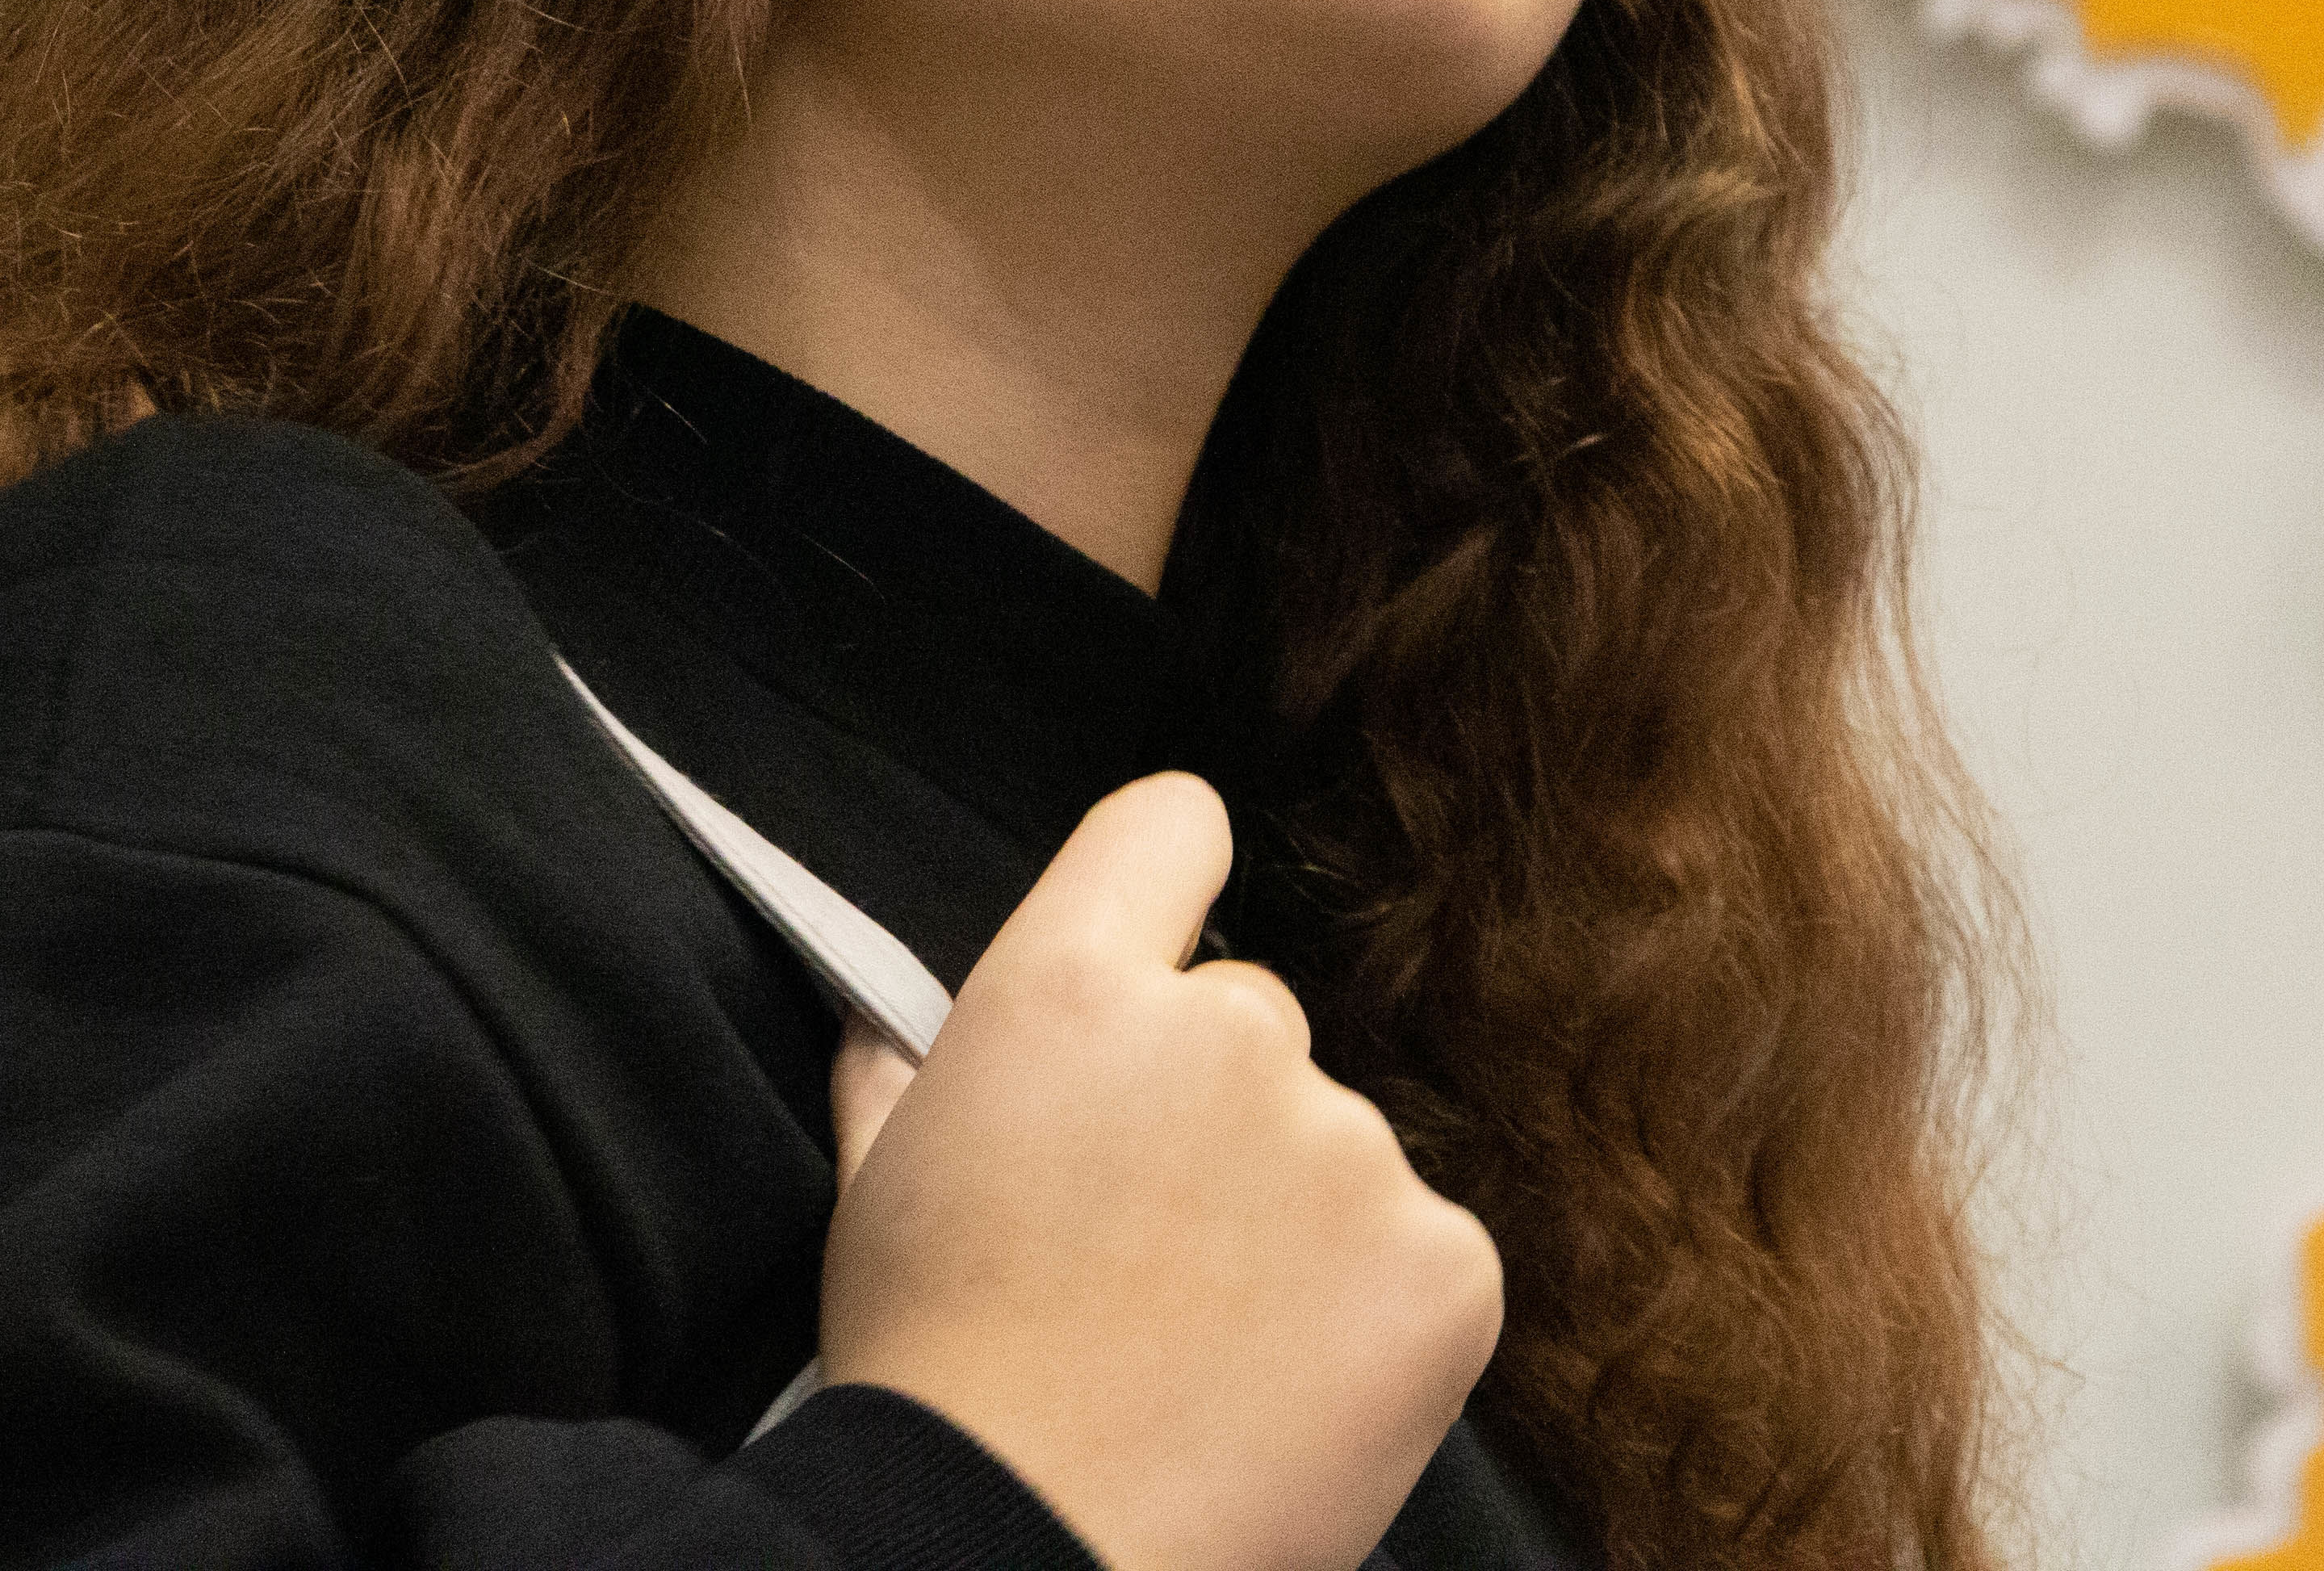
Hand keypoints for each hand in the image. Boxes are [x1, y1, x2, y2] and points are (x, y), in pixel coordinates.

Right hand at [817, 774, 1501, 1570]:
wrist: (1020, 1557)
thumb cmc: (935, 1383)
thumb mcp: (877, 1194)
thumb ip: (905, 1079)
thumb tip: (888, 1024)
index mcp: (1070, 991)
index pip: (1166, 826)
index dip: (1164, 882)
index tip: (1158, 963)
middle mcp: (1228, 1032)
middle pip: (1252, 1020)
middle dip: (1213, 1116)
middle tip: (1144, 1260)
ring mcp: (1349, 1148)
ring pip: (1337, 1152)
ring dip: (1294, 1230)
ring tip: (1204, 1360)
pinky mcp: (1446, 1264)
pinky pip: (1423, 1258)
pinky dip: (1377, 1324)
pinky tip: (1288, 1402)